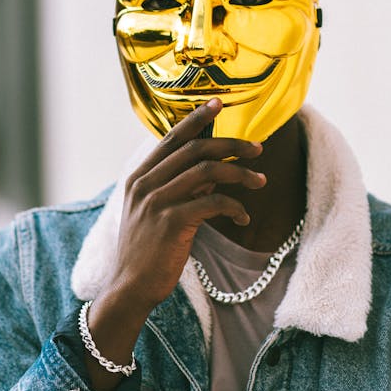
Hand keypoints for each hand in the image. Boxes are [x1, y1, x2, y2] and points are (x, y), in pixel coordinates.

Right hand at [112, 96, 265, 313]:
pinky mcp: (171, 223)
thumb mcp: (155, 212)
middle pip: (195, 150)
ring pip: (207, 172)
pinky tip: (243, 218)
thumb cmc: (148, 251)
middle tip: (258, 148)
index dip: (196, 119)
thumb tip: (211, 171)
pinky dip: (234, 207)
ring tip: (261, 181)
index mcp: (139, 177)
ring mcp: (156, 202)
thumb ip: (178, 188)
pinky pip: (212, 203)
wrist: (130, 287)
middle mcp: (145, 184)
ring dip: (240, 173)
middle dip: (231, 144)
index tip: (218, 103)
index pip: (171, 138)